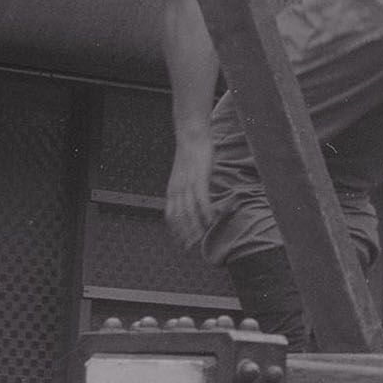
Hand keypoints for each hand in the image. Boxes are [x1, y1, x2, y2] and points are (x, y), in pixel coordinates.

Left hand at [163, 131, 219, 254]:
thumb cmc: (191, 153)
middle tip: (190, 247)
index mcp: (173, 189)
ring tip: (200, 238)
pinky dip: (205, 213)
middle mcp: (177, 189)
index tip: (181, 242)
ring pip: (189, 212)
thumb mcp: (185, 174)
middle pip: (180, 217)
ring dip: (195, 227)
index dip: (176, 230)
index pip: (171, 215)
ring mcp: (188, 185)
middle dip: (184, 234)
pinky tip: (211, 222)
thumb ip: (186, 187)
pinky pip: (202, 200)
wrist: (191, 135)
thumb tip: (191, 196)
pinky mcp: (199, 179)